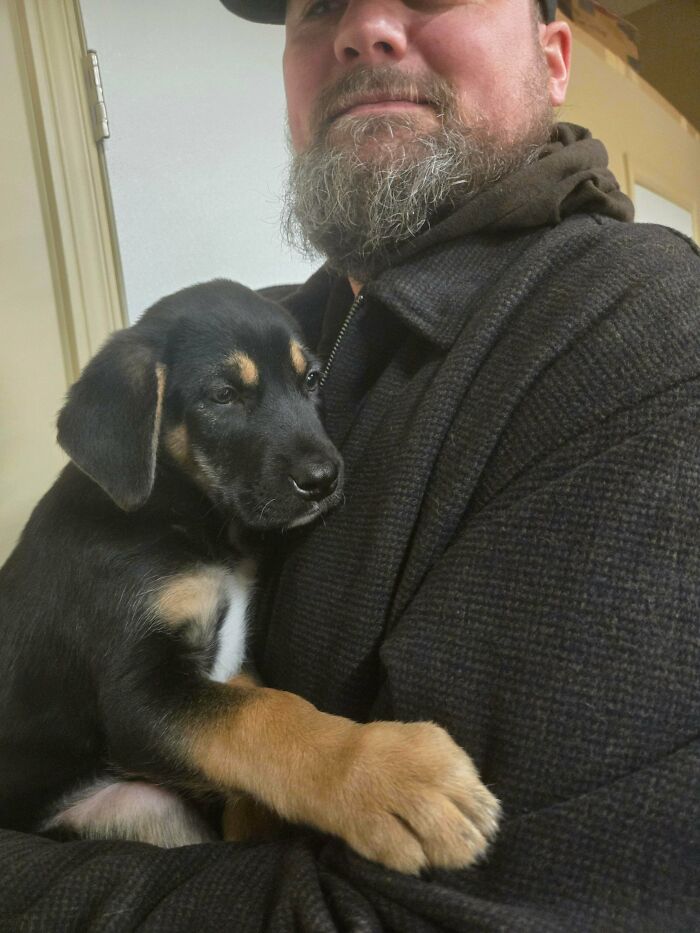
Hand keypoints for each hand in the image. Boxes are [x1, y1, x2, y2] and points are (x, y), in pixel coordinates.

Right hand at [310, 720, 499, 873]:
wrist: (312, 755)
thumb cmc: (376, 756)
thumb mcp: (417, 746)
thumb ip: (450, 769)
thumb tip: (484, 811)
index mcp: (430, 740)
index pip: (473, 783)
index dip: (483, 809)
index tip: (482, 819)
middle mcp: (411, 764)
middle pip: (463, 810)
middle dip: (473, 835)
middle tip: (472, 844)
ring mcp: (384, 794)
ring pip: (440, 835)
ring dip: (450, 853)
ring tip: (446, 854)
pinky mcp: (363, 822)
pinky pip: (405, 854)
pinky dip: (413, 860)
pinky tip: (410, 852)